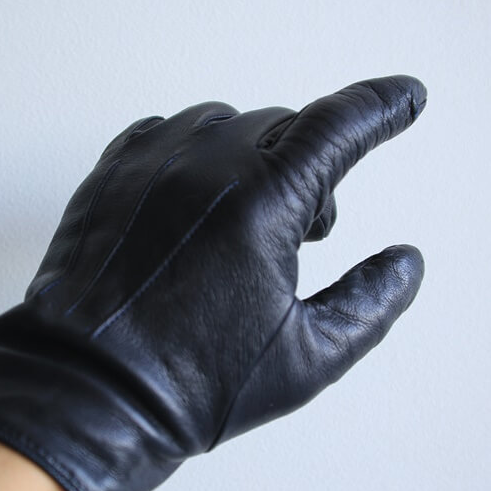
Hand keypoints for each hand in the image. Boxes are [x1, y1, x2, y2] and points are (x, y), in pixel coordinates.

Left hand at [0, 75, 426, 490]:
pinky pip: (166, 132)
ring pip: (224, 125)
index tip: (405, 97)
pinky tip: (195, 201)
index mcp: (260, 204)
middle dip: (310, 167)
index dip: (379, 108)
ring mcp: (149, 164)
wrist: (85, 393)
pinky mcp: (109, 175)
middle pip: (283, 128)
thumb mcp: (305, 360)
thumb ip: (368, 303)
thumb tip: (405, 261)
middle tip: (305, 229)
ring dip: (252, 157)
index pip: (336, 128)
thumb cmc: (193, 385)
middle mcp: (204, 166)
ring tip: (243, 222)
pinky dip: (195, 153)